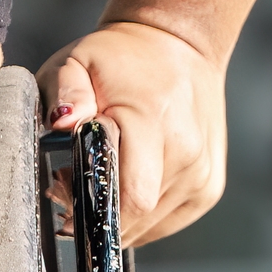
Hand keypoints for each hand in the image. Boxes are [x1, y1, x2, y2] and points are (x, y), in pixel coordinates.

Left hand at [44, 18, 227, 244]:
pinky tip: (125, 182)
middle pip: (137, 216)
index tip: (65, 188)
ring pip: (149, 225)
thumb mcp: (77, 60)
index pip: (131, 197)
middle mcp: (186, 153)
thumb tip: (62, 122)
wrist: (179, 46)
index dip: (92, 206)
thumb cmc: (120, 58)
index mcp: (153, 122)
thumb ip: (64, 90)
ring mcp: (202, 175)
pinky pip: (165, 222)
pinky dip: (141, 214)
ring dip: (119, 214)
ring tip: (100, 175)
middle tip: (72, 182)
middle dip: (98, 211)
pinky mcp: (209, 189)